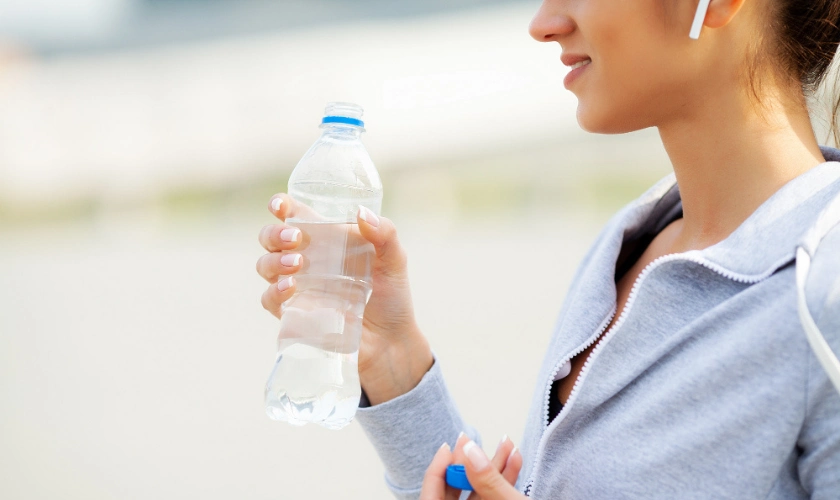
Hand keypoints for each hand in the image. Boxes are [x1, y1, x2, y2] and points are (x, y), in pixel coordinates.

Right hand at [256, 194, 433, 403]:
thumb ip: (384, 234)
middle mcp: (306, 260)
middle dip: (274, 234)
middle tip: (295, 238)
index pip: (295, 216)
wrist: (390, 342)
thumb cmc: (392, 297)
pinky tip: (291, 287)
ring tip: (297, 264)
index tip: (280, 205)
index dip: (281, 206)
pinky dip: (275, 291)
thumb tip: (361, 213)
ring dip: (274, 261)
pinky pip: (270, 299)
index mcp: (326, 239)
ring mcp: (297, 287)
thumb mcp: (394, 261)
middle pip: (270, 239)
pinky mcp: (294, 314)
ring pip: (265, 266)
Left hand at [420, 433, 524, 499]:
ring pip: (478, 491)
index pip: (430, 494)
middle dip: (470, 462)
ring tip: (507, 444)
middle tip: (474, 442)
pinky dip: (501, 480)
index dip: (439, 467)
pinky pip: (491, 496)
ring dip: (493, 467)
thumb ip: (488, 480)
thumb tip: (470, 450)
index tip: (450, 446)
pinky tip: (514, 460)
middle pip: (454, 489)